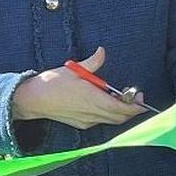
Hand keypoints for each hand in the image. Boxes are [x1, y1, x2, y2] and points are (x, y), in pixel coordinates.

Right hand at [11, 47, 148, 128]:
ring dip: (120, 112)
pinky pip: (101, 121)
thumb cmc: (52, 83)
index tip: (142, 99)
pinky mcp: (81, 123)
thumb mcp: (74, 69)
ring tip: (121, 98)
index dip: (136, 106)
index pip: (122, 108)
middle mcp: (92, 113)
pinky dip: (108, 114)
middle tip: (136, 97)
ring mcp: (87, 120)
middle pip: (120, 118)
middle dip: (132, 109)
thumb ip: (92, 62)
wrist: (33, 99)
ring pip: (111, 121)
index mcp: (94, 99)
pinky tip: (104, 102)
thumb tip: (102, 51)